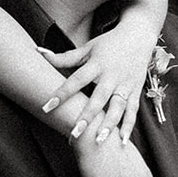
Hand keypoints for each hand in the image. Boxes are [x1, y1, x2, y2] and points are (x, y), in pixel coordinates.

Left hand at [40, 19, 157, 142]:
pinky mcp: (136, 91)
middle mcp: (112, 75)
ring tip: (99, 141)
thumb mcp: (87, 47)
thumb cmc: (108, 43)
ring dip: (109, 125)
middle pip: (98, 98)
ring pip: (118, 107)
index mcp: (97, 64)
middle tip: (75, 133)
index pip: (77, 80)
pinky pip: (133, 110)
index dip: (62, 93)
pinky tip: (122, 141)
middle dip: (87, 116)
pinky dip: (129, 126)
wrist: (138, 35)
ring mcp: (125, 84)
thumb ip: (65, 57)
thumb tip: (39, 51)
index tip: (47, 106)